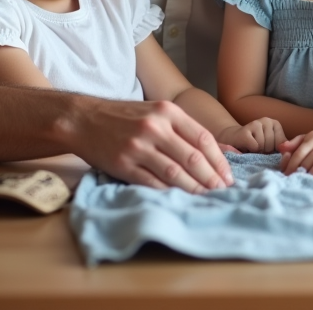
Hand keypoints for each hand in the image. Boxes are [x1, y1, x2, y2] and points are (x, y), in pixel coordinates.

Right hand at [71, 98, 234, 191]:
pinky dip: (169, 193)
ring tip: (207, 198)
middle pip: (192, 158)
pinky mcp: (123, 164)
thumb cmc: (126, 117)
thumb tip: (227, 151)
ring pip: (175, 173)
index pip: (203, 139)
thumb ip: (189, 130)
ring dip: (195, 189)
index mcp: (168, 112)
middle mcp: (155, 127)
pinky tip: (181, 199)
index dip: (219, 161)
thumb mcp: (158, 113)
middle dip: (211, 178)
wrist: (83, 119)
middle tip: (223, 191)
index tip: (228, 176)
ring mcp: (138, 146)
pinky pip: (152, 183)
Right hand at [217, 118, 285, 153]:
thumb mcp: (271, 144)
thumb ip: (282, 146)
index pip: (282, 144)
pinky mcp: (245, 131)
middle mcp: (266, 120)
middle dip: (265, 151)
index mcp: (275, 124)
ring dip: (257, 151)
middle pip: (272, 146)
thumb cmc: (254, 144)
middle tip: (257, 147)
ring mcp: (255, 124)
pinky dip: (250, 151)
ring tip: (251, 146)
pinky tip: (246, 146)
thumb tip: (289, 149)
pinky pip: (255, 147)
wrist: (233, 139)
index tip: (266, 147)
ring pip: (263, 147)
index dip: (273, 151)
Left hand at [277, 125, 312, 174]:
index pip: (299, 152)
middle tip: (295, 180)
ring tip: (311, 178)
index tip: (286, 176)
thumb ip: (295, 143)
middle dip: (301, 169)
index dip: (291, 164)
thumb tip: (281, 149)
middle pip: (310, 156)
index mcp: (312, 138)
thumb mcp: (310, 137)